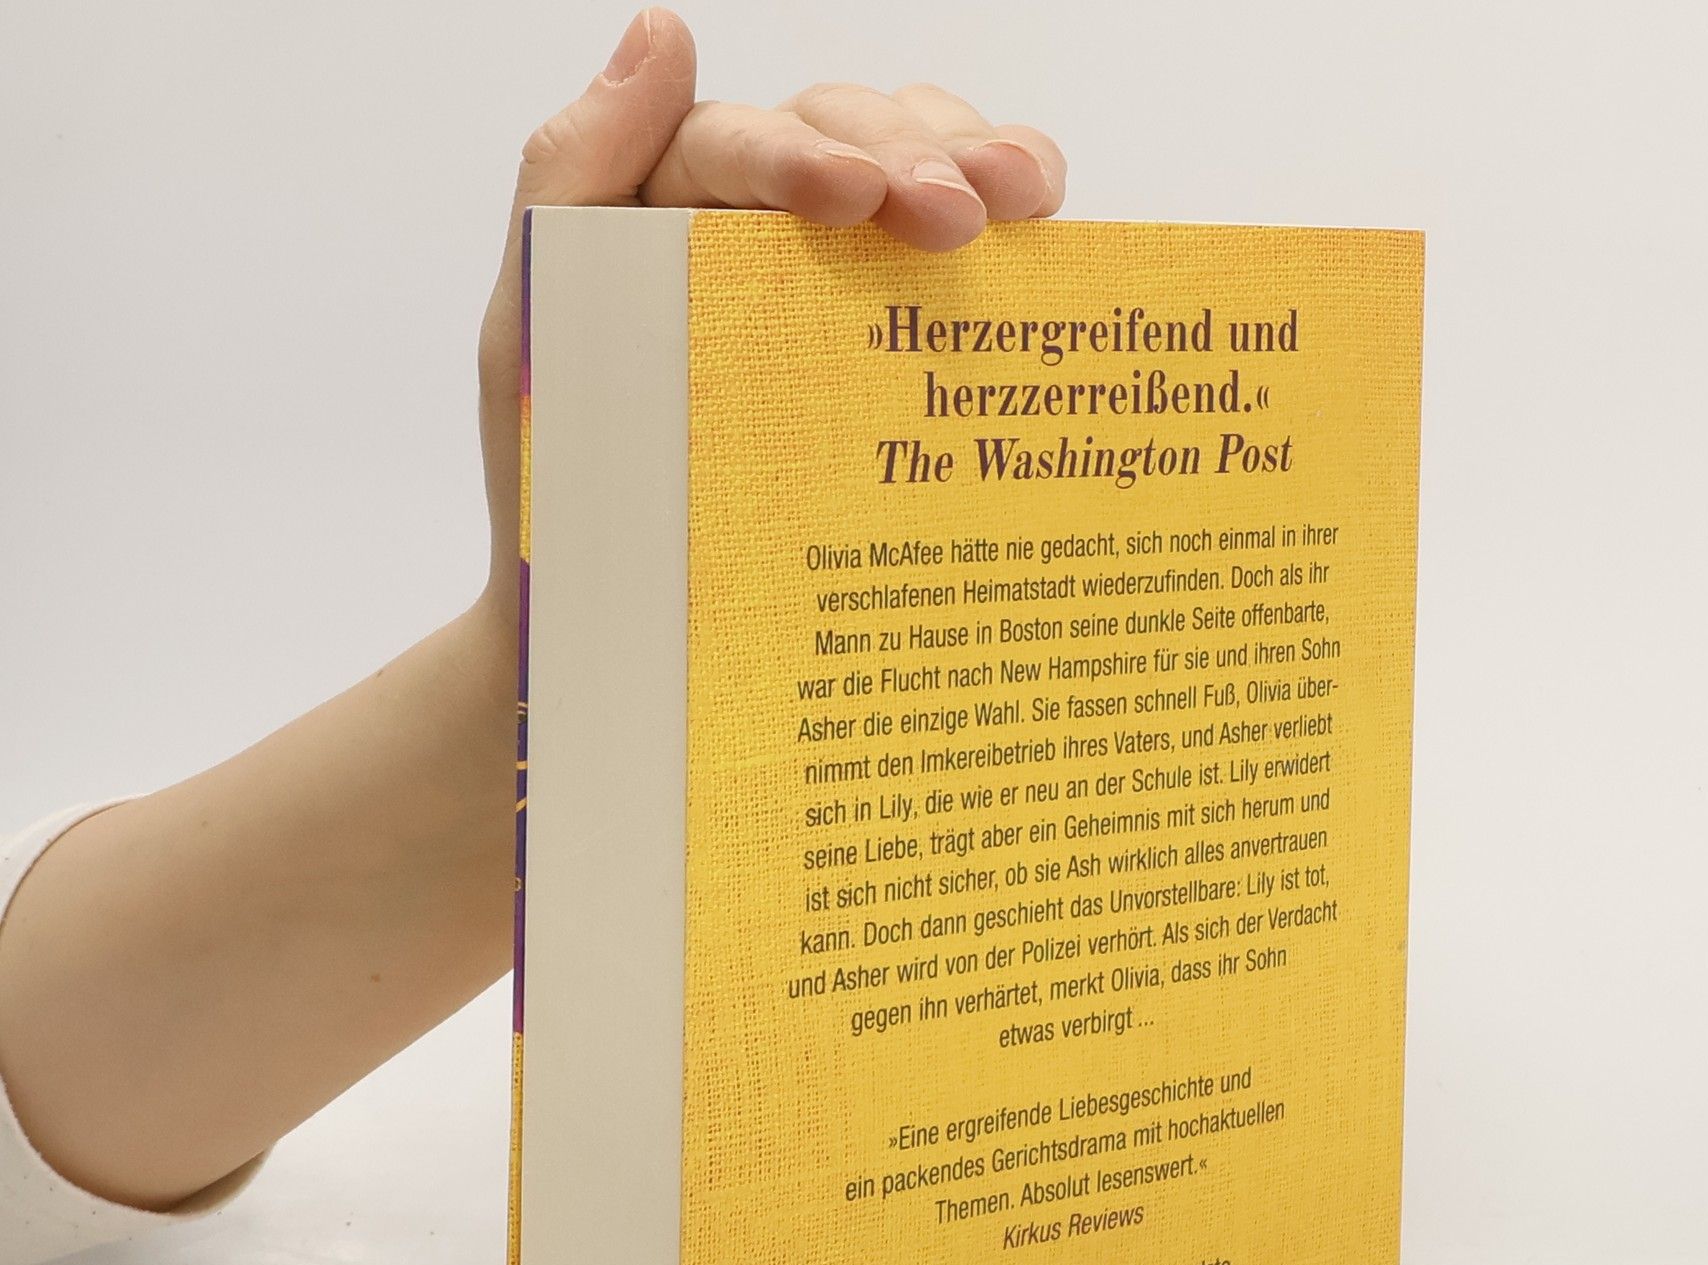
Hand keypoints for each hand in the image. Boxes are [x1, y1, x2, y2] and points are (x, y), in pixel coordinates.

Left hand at [474, 7, 1067, 620]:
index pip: (731, 145)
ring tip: (1021, 200)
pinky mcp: (891, 339)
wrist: (611, 627)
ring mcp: (831, 278)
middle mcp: (753, 224)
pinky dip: (1008, 223)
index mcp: (662, 210)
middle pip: (843, 131)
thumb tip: (662, 32)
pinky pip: (956, 255)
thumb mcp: (531, 339)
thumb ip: (569, 177)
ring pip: (914, 164)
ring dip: (975, 160)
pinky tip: (1039, 230)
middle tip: (960, 217)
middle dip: (907, 155)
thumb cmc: (557, 494)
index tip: (857, 197)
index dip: (797, 153)